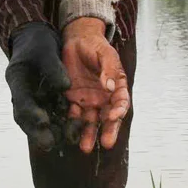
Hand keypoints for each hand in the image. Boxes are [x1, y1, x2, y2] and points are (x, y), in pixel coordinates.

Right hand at [5, 22, 69, 149]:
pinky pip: (51, 117)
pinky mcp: (44, 102)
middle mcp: (23, 94)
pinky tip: (75, 130)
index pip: (21, 100)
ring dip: (51, 132)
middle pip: (26, 118)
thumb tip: (65, 87)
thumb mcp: (45, 51)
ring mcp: (32, 99)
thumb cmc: (38, 44)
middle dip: (38, 132)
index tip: (43, 122)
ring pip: (38, 121)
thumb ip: (54, 69)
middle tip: (50, 143)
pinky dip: (60, 125)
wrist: (36, 41)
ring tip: (67, 138)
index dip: (31, 113)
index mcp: (17, 79)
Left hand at [62, 17, 128, 153]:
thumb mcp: (105, 55)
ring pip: (90, 121)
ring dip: (88, 134)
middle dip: (107, 131)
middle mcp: (103, 98)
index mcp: (116, 88)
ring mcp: (88, 100)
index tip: (114, 117)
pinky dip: (70, 121)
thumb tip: (109, 87)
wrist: (77, 40)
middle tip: (106, 144)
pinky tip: (67, 130)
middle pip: (107, 118)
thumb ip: (108, 69)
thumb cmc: (96, 46)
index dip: (119, 111)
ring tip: (84, 148)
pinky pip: (72, 113)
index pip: (120, 103)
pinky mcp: (72, 98)